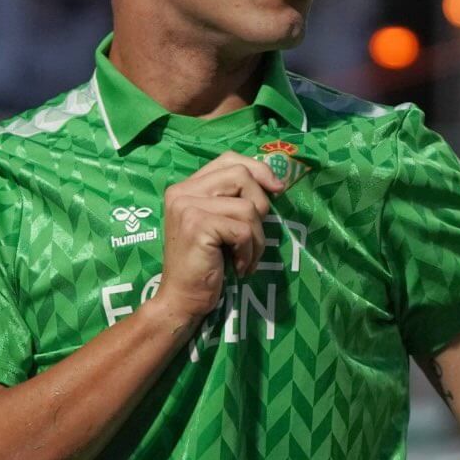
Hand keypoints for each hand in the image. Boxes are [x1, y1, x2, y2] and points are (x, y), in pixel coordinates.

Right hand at [150, 151, 284, 327]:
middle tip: (253, 235)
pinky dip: (249, 252)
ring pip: (247, 207)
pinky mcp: (197, 226)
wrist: (182, 299)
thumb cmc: (205, 263)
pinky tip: (238, 267)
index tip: (277, 189)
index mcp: (185, 187)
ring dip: (257, 238)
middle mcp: (182, 191)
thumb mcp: (217, 223)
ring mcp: (187, 207)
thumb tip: (275, 182)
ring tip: (245, 257)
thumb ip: (231, 199)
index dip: (257, 169)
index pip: (228, 159)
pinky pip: (243, 231)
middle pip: (241, 176)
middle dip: (260, 205)